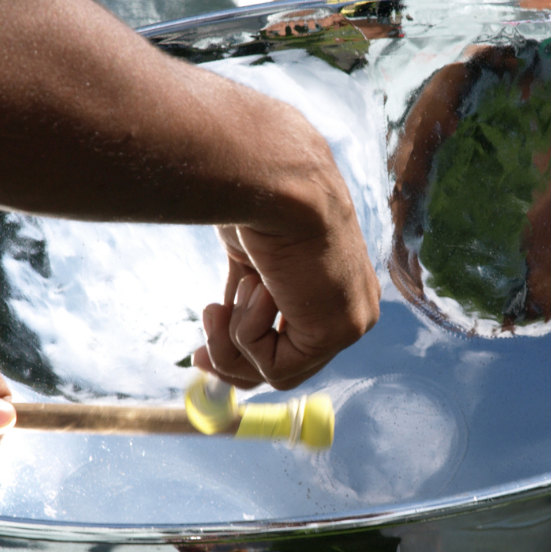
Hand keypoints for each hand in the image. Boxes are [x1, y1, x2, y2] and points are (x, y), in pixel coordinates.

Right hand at [192, 150, 380, 390]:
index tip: (201, 354)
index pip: (295, 344)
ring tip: (234, 294)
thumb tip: (222, 326)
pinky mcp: (339, 331)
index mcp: (336, 287)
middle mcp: (352, 307)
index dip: (245, 354)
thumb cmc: (256, 202)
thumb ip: (246, 295)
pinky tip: (258, 287)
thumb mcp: (250, 258)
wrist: (272, 178)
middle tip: (198, 356)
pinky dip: (249, 330)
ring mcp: (351, 321)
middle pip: (287, 368)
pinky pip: (276, 366)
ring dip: (235, 339)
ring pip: (276, 373)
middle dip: (234, 363)